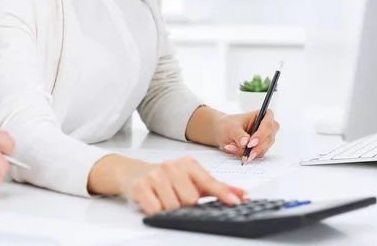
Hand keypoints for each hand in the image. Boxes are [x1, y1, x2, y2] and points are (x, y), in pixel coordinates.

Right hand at [119, 156, 245, 215]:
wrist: (135, 173)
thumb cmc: (167, 178)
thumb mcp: (192, 179)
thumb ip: (216, 187)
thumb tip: (241, 195)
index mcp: (188, 164)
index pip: (208, 181)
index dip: (223, 193)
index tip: (235, 201)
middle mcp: (172, 166)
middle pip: (190, 199)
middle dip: (185, 204)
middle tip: (177, 197)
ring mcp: (156, 175)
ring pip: (174, 206)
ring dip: (170, 208)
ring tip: (164, 198)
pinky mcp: (141, 187)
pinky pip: (156, 210)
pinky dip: (156, 211)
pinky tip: (154, 201)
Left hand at [213, 110, 279, 162]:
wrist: (223, 131)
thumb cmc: (229, 124)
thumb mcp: (231, 127)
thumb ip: (238, 134)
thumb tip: (245, 143)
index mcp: (261, 115)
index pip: (268, 124)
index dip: (261, 134)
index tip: (250, 143)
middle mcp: (267, 126)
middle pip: (269, 138)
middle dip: (256, 147)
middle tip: (245, 153)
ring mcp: (265, 138)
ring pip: (263, 149)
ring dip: (248, 152)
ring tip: (233, 147)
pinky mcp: (261, 148)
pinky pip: (257, 154)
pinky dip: (246, 154)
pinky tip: (235, 150)